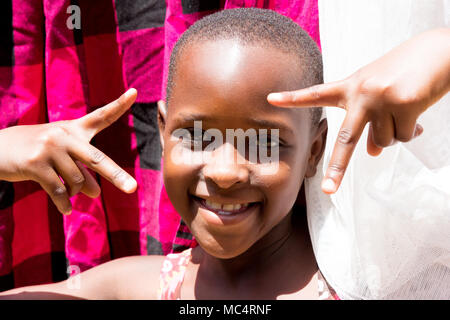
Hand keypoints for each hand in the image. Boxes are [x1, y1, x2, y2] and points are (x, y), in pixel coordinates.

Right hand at [0, 89, 137, 213]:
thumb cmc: (35, 152)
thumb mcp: (62, 158)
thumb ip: (83, 172)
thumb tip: (97, 193)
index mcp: (73, 128)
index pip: (100, 116)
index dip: (119, 105)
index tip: (135, 92)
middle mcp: (63, 135)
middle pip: (97, 159)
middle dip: (116, 175)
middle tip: (133, 189)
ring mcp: (49, 148)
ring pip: (77, 181)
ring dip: (76, 193)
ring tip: (70, 194)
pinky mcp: (35, 163)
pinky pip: (59, 191)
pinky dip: (64, 204)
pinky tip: (66, 210)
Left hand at [268, 28, 449, 193]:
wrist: (437, 52)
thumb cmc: (402, 74)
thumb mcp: (378, 96)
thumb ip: (369, 123)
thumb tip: (373, 153)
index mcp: (349, 87)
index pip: (316, 93)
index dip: (293, 97)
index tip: (270, 99)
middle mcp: (361, 92)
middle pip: (345, 139)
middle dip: (337, 168)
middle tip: (328, 190)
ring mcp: (381, 98)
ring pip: (383, 141)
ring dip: (394, 134)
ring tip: (404, 112)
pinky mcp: (404, 103)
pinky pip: (404, 137)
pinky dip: (412, 132)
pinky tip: (417, 115)